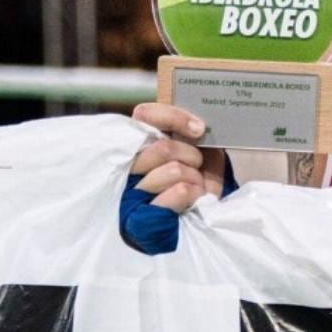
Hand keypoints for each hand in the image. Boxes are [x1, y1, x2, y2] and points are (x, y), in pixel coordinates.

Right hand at [120, 103, 229, 254]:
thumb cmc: (198, 173)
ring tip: (194, 185)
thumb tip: (196, 127)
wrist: (201, 210)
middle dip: (192, 155)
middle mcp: (130, 163)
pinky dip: (193, 193)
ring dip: (195, 178)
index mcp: (142, 140)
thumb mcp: (200, 145)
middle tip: (197, 165)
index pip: (145, 114)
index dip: (174, 118)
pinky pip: (177, 192)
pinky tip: (192, 199)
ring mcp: (132, 190)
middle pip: (163, 147)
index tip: (199, 129)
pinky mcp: (140, 216)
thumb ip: (190, 130)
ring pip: (173, 170)